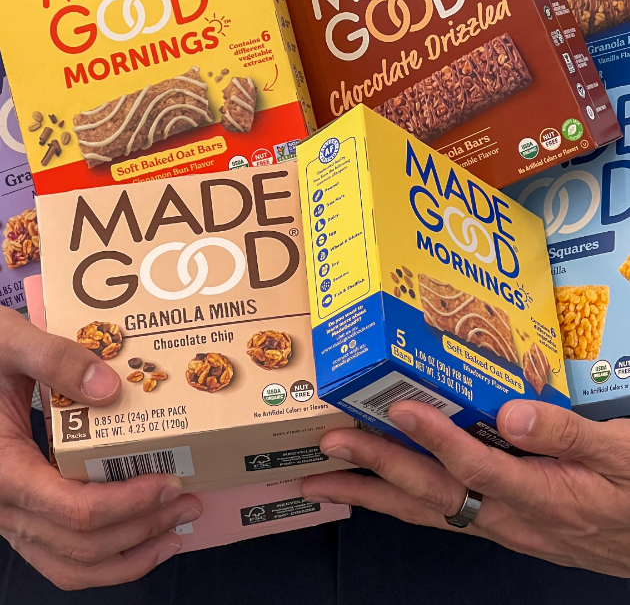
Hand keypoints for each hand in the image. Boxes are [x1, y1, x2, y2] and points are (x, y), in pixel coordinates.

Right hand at [0, 308, 201, 589]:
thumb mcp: (11, 345)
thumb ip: (55, 359)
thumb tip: (111, 387)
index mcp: (4, 470)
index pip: (74, 510)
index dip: (128, 504)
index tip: (170, 483)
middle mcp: (5, 507)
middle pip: (81, 544)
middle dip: (142, 529)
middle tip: (190, 503)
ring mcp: (11, 517)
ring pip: (70, 565)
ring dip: (128, 557)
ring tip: (175, 533)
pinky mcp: (22, 514)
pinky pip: (60, 556)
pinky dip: (104, 559)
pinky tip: (139, 539)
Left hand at [302, 398, 629, 576]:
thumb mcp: (621, 453)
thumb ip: (566, 431)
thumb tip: (510, 412)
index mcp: (542, 495)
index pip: (477, 467)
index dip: (437, 438)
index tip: (401, 407)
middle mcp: (510, 517)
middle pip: (434, 493)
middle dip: (377, 469)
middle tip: (329, 448)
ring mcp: (501, 527)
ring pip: (427, 511)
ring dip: (374, 495)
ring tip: (325, 482)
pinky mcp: (498, 526)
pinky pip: (441, 515)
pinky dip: (401, 502)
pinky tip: (376, 491)